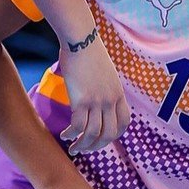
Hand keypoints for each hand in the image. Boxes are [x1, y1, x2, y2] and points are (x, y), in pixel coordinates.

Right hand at [59, 34, 129, 154]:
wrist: (81, 39)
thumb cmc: (88, 52)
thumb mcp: (105, 73)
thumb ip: (104, 88)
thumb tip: (95, 97)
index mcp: (119, 93)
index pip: (124, 123)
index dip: (114, 135)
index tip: (103, 139)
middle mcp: (111, 100)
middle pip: (109, 134)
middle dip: (97, 146)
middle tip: (86, 149)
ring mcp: (97, 101)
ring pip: (92, 134)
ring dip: (82, 146)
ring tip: (73, 149)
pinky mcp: (81, 100)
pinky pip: (77, 126)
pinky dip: (71, 134)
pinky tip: (64, 135)